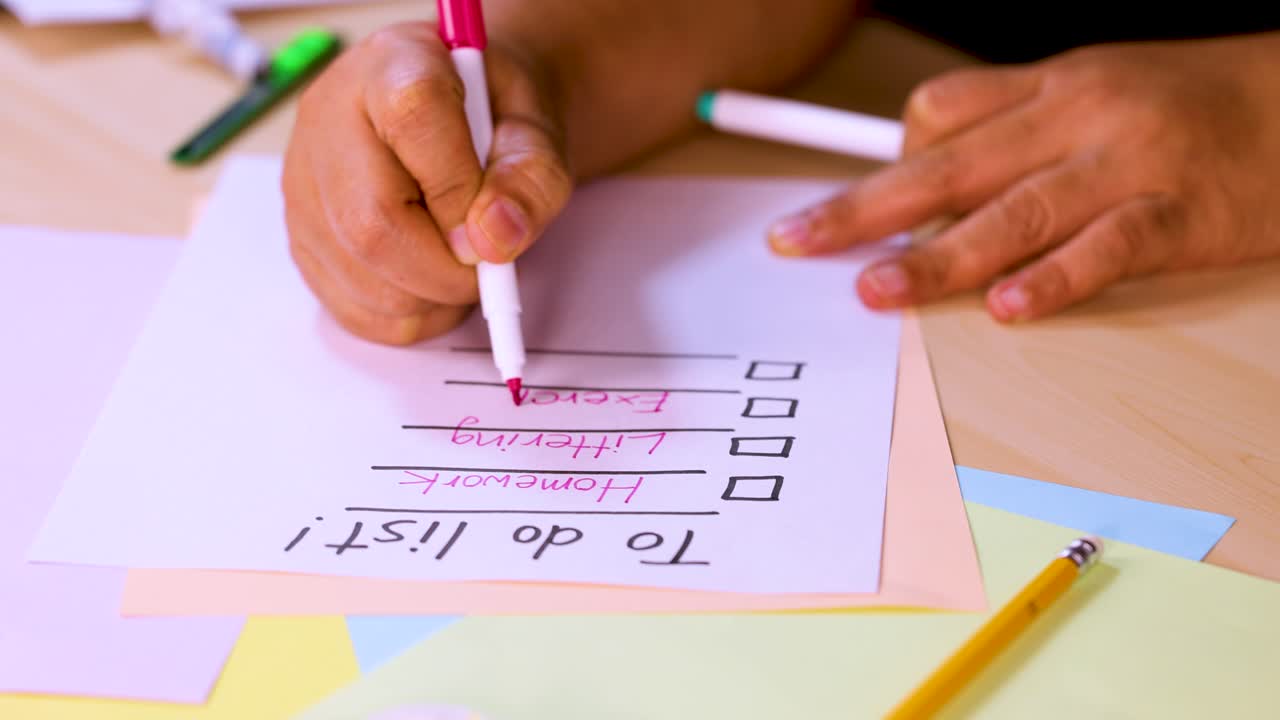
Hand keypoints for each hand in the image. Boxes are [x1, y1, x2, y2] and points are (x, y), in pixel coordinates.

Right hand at [283, 22, 571, 343]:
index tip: (490, 225)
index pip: (413, 119)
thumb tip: (493, 240)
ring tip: (460, 268)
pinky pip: (347, 306)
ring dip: (430, 299)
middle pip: (371, 222)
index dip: (459, 191)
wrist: (466, 115)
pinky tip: (428, 284)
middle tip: (485, 269)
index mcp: (393, 65)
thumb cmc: (496, 118)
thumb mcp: (536, 130)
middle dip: (446, 271)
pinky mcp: (299, 234)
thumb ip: (531, 177)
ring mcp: (303, 180)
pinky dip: (403, 317)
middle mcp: (329, 116)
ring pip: (359, 275)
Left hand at [767, 35, 1279, 320]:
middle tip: (798, 243)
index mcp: (1051, 85)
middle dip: (864, 208)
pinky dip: (1056, 277)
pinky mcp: (1182, 213)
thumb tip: (931, 185)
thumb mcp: (1096, 91)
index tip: (830, 212)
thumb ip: (1017, 132)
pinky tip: (1009, 307)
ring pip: (1017, 209)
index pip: (941, 111)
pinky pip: (1109, 245)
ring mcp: (1130, 163)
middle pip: (950, 163)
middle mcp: (1077, 116)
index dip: (885, 163)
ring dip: (939, 255)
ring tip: (877, 289)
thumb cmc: (1192, 102)